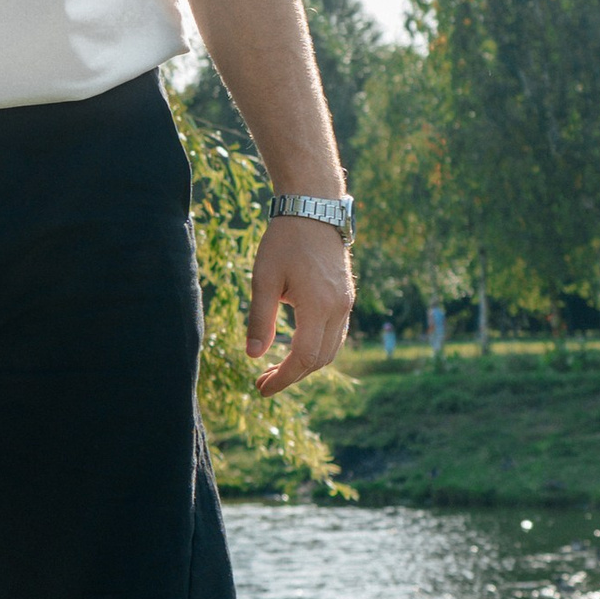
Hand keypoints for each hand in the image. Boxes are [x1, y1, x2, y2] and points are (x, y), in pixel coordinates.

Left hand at [247, 218, 353, 395]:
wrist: (314, 210)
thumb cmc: (284, 241)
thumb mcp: (263, 279)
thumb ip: (260, 319)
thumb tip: (253, 355)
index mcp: (319, 306)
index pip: (304, 358)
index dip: (283, 378)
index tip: (261, 388)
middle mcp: (338, 309)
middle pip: (319, 360)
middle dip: (291, 376)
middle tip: (261, 382)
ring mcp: (346, 304)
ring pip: (330, 350)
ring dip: (304, 366)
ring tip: (274, 370)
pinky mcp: (345, 298)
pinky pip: (335, 335)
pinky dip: (316, 349)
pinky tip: (295, 350)